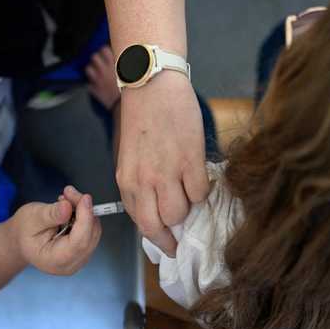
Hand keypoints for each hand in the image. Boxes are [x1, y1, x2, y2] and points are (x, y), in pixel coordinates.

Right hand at [9, 188, 101, 275]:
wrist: (21, 239)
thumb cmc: (24, 231)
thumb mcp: (32, 218)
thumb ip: (50, 215)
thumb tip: (67, 208)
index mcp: (55, 260)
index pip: (79, 242)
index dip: (85, 219)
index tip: (84, 198)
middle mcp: (71, 264)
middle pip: (89, 235)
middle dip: (84, 209)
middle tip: (69, 192)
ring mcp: (79, 259)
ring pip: (93, 231)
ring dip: (84, 210)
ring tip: (66, 199)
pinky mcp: (83, 250)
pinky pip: (91, 230)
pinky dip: (84, 215)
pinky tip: (71, 208)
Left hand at [116, 71, 209, 255]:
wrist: (152, 84)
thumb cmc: (143, 118)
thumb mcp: (131, 156)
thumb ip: (141, 183)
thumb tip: (159, 209)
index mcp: (126, 180)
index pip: (140, 223)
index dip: (156, 236)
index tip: (167, 244)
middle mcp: (142, 181)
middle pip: (157, 227)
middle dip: (171, 238)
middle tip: (182, 239)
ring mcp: (166, 172)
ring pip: (180, 214)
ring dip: (188, 210)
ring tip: (190, 195)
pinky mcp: (190, 160)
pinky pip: (200, 193)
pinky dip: (203, 190)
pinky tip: (200, 175)